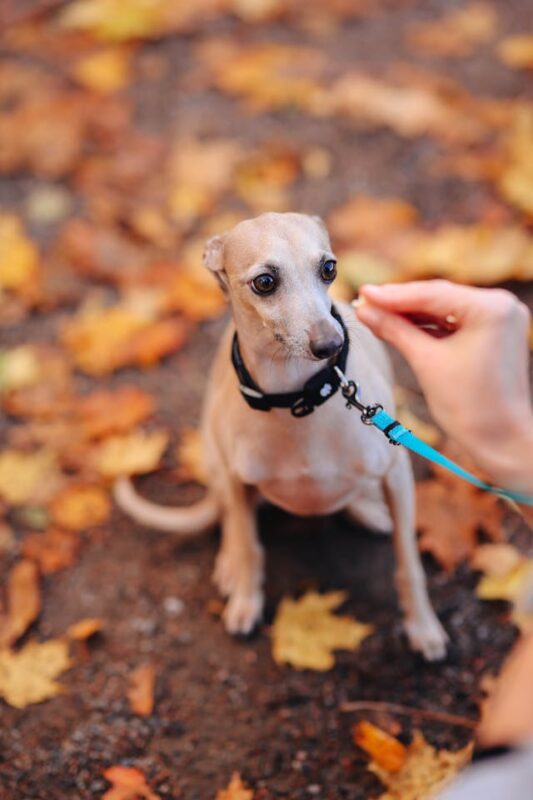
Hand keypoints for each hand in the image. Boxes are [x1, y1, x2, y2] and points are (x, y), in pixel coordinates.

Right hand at [355, 280, 532, 493]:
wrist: (500, 441)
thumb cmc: (471, 406)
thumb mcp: (426, 362)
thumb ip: (394, 330)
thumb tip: (365, 311)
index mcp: (491, 308)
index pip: (432, 294)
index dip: (393, 295)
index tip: (364, 294)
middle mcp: (501, 306)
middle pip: (438, 298)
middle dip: (400, 303)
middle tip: (364, 303)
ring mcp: (499, 319)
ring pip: (444, 309)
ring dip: (411, 314)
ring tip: (375, 314)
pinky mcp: (493, 333)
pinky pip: (453, 322)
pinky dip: (428, 326)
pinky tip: (399, 326)